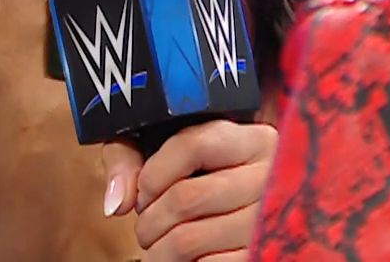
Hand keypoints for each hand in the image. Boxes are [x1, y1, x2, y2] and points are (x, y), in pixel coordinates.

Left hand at [100, 120, 278, 260]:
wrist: (247, 206)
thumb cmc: (204, 176)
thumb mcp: (167, 147)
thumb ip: (132, 158)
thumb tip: (118, 202)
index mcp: (253, 139)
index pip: (193, 145)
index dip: (153, 174)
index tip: (143, 191)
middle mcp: (270, 176)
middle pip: (186, 198)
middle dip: (149, 220)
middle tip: (147, 227)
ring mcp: (269, 220)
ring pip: (189, 239)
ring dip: (159, 249)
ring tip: (159, 245)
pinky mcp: (262, 254)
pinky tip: (187, 257)